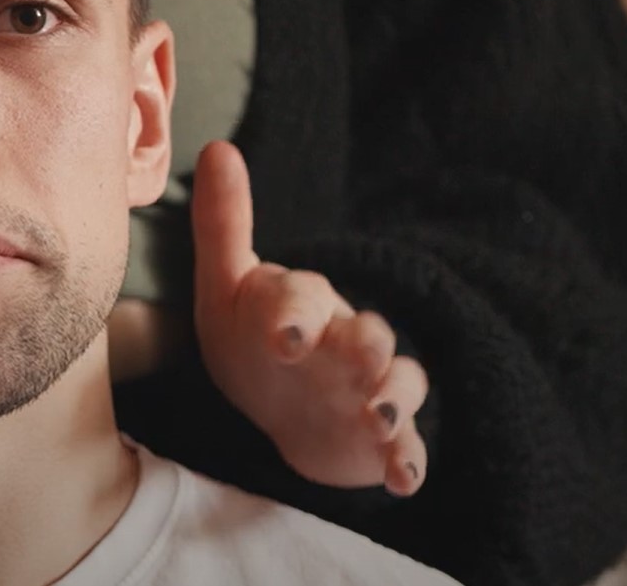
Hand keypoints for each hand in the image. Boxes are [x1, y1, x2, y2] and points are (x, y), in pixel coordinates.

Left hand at [191, 140, 429, 495]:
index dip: (296, 315)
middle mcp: (348, 341)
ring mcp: (372, 389)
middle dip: (365, 347)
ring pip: (399, 385)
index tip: (282, 338)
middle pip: (368, 336)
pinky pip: (407, 448)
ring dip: (394, 400)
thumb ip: (223, 224)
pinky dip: (409, 462)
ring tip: (381, 417)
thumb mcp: (227, 288)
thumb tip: (216, 146)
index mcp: (306, 304)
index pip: (304, 299)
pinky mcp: (384, 438)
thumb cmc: (253, 338)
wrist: (284, 406)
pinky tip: (403, 479)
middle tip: (359, 356)